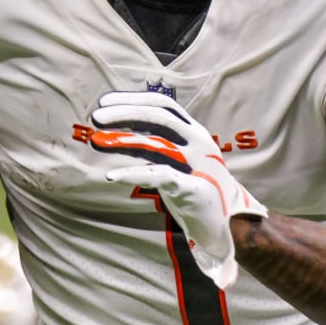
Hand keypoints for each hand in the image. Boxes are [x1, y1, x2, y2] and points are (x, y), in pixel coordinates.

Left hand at [85, 90, 265, 288]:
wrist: (230, 224)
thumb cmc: (198, 190)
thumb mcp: (177, 161)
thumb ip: (153, 147)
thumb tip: (116, 133)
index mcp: (195, 132)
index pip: (163, 105)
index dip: (133, 100)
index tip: (105, 103)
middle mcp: (199, 143)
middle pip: (159, 116)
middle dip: (125, 112)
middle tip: (95, 117)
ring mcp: (198, 164)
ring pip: (158, 142)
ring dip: (123, 140)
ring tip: (96, 141)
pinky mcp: (193, 188)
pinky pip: (160, 176)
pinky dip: (133, 174)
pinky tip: (111, 176)